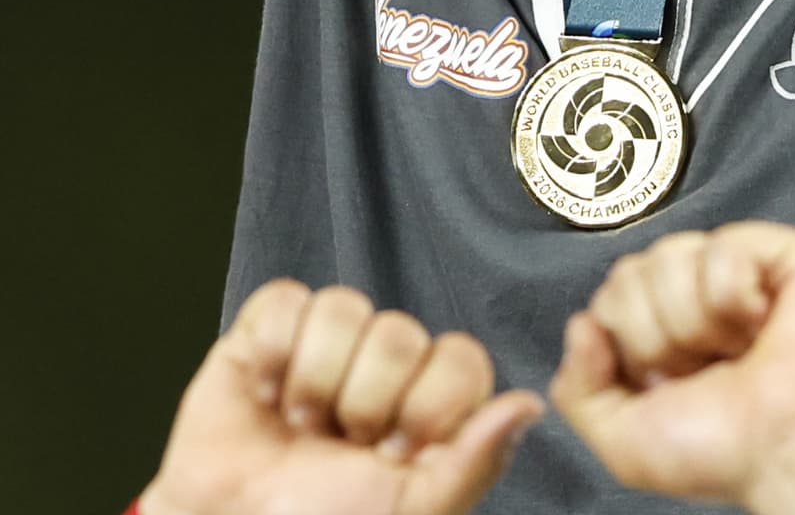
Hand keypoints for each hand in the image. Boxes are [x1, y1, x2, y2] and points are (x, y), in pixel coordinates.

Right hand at [140, 280, 542, 514]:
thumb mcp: (410, 510)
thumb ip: (471, 460)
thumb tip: (529, 404)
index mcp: (428, 410)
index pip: (461, 358)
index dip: (431, 401)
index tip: (399, 451)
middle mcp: (382, 372)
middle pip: (400, 332)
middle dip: (365, 399)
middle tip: (341, 442)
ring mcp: (323, 346)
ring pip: (344, 306)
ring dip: (316, 378)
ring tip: (300, 424)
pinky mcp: (265, 332)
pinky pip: (284, 300)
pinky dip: (271, 353)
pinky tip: (265, 395)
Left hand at [548, 224, 794, 510]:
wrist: (791, 451)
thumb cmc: (727, 453)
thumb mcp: (623, 440)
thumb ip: (576, 390)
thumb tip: (583, 326)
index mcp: (665, 338)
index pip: (610, 296)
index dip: (626, 340)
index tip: (666, 381)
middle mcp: (699, 302)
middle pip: (630, 272)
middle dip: (655, 332)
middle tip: (703, 367)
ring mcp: (741, 275)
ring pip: (668, 255)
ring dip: (694, 320)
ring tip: (733, 349)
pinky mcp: (784, 257)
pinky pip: (721, 247)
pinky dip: (733, 296)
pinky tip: (759, 325)